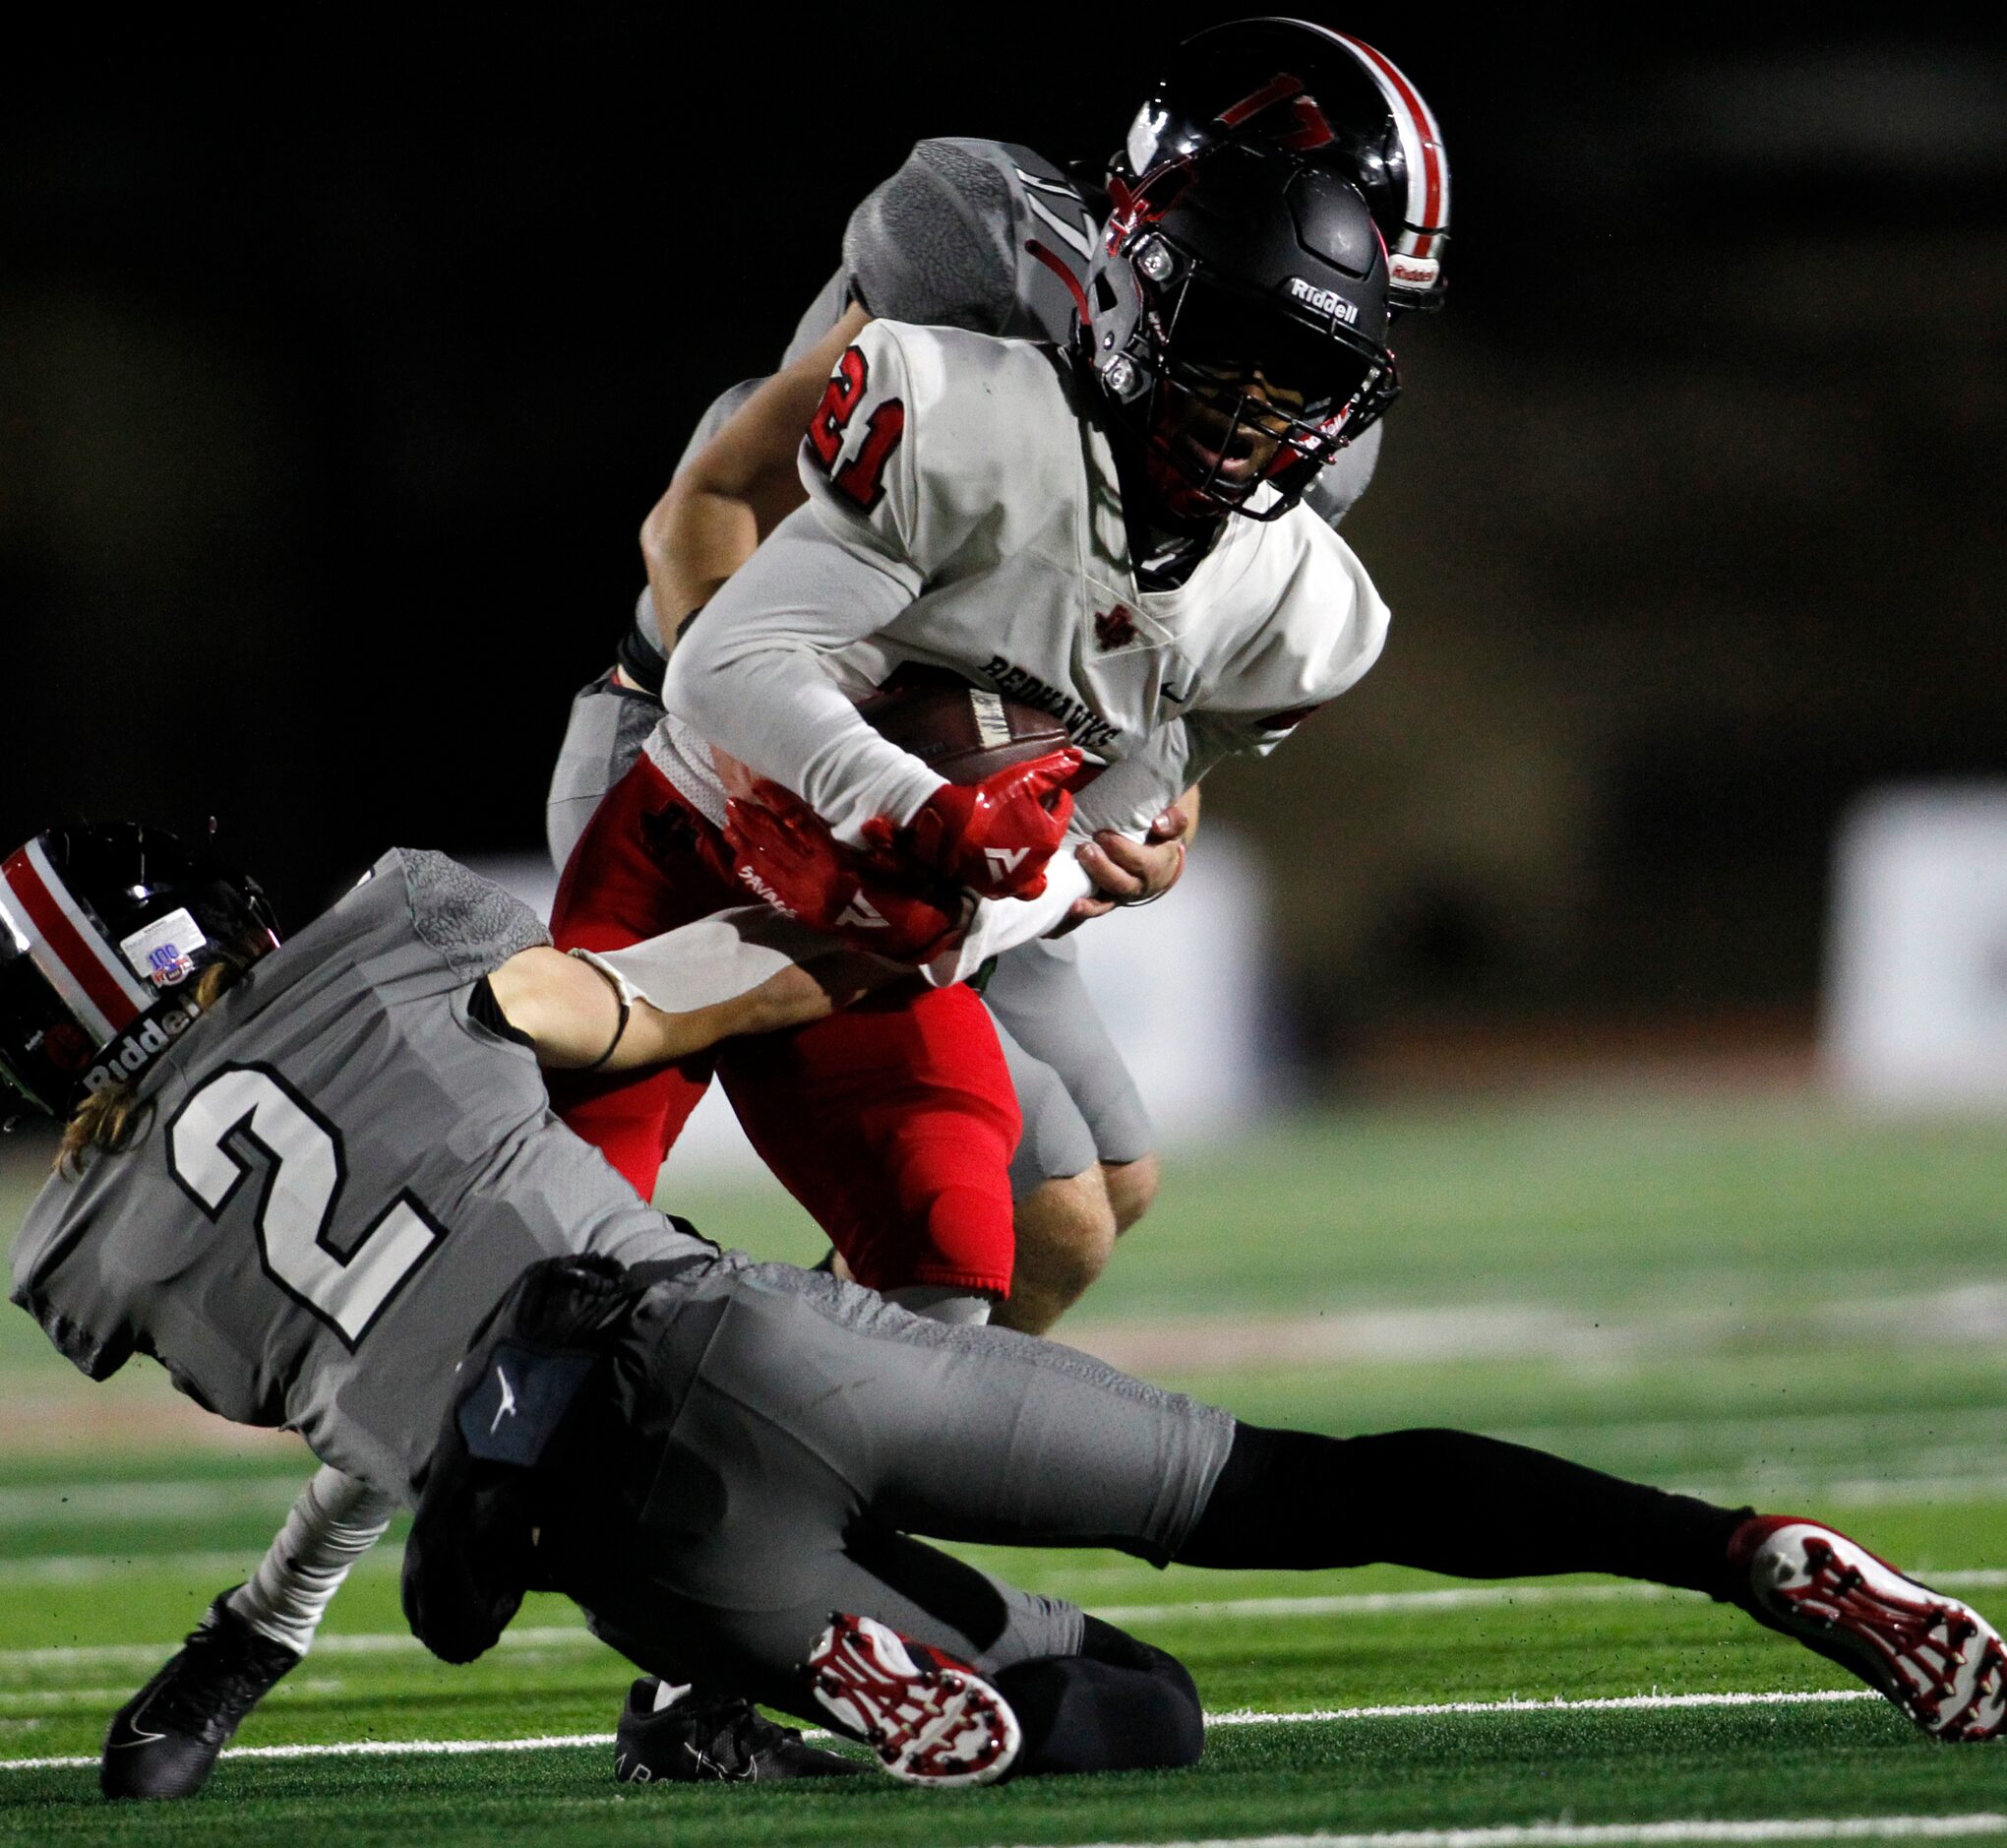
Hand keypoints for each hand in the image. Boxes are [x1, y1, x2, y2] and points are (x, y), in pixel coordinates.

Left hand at [725, 781, 964, 961]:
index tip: (758, 784)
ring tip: (728, 825)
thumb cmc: (902, 894)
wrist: (899, 937)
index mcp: (836, 861)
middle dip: (751, 821)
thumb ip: (884, 841)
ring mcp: (803, 897)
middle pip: (774, 843)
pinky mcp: (800, 912)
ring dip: (745, 844)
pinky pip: (769, 888)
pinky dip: (753, 872)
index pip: (800, 824)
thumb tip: (875, 821)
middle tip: (731, 803)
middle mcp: (814, 877)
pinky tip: (740, 860)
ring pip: (766, 865)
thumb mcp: (899, 863)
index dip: (777, 802)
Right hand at [874, 748, 1081, 901]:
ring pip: (1039, 868)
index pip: (1064, 811)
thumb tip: (1078, 756)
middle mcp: (1039, 862)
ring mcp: (1018, 880)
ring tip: (1023, 837)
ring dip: (1036, 853)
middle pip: (1053, 839)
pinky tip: (1009, 861)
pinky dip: (1020, 877)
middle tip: (1034, 810)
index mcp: (1050, 835)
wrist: (948, 825)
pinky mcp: (998, 889)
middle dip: (1048, 824)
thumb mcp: (1023, 778)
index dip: (1059, 797)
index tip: (1052, 790)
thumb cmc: (989, 800)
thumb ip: (1054, 768)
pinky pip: (1019, 888)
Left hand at [1060, 802, 1191, 928]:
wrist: (1160, 861)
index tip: (1103, 835)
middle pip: (1120, 883)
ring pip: (1105, 903)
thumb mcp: (1173, 825)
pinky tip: (1065, 914)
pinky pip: (1094, 910)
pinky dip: (1080, 914)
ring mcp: (1120, 896)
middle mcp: (1138, 885)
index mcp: (1155, 866)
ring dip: (1088, 901)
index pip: (1141, 863)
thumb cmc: (1160, 838)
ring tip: (1073, 896)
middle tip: (1084, 849)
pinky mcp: (1105, 900)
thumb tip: (1158, 824)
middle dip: (1101, 868)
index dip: (1121, 850)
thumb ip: (1174, 820)